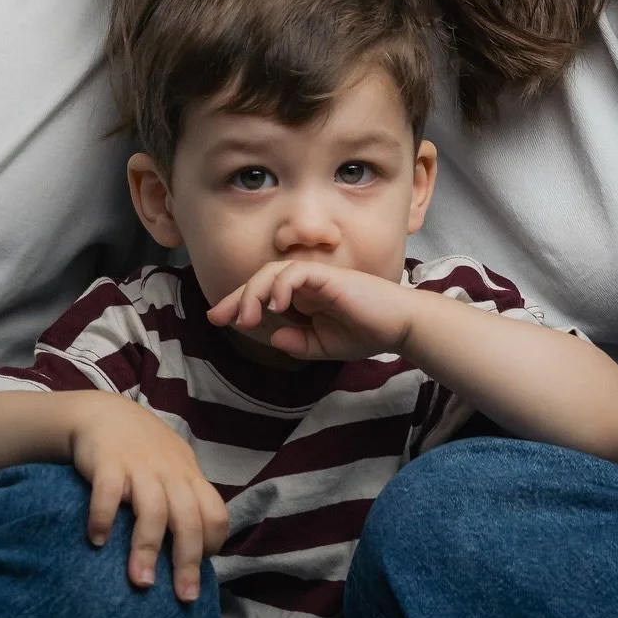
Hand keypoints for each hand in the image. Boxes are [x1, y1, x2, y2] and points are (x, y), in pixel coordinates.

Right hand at [68, 393, 229, 602]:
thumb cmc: (144, 450)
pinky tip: (97, 541)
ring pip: (153, 511)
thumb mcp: (174, 468)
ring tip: (141, 581)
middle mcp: (170, 473)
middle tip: (183, 597)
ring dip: (147, 549)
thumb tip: (198, 548)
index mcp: (190, 477)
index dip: (212, 544)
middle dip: (187, 562)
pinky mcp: (108, 463)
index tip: (198, 568)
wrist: (104, 413)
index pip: (216, 514)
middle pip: (188, 520)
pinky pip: (108, 493)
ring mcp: (139, 467)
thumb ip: (187, 499)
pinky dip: (103, 518)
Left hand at [208, 259, 415, 361]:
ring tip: (246, 318)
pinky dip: (281, 285)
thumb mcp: (323, 346)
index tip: (217, 319)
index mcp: (302, 298)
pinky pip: (296, 272)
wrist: (400, 327)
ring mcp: (316, 277)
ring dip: (254, 293)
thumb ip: (297, 343)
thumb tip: (273, 337)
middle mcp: (305, 283)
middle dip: (236, 297)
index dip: (238, 304)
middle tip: (218, 317)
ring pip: (273, 271)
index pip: (262, 294)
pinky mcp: (328, 276)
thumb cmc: (367, 333)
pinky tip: (276, 306)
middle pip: (260, 279)